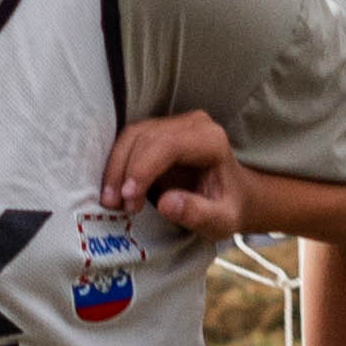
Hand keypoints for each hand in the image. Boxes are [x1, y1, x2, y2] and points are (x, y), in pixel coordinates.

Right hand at [101, 110, 241, 236]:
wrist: (234, 195)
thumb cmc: (229, 208)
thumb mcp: (222, 221)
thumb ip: (198, 213)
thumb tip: (166, 203)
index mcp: (211, 140)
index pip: (169, 144)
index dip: (143, 168)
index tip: (129, 198)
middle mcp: (192, 125)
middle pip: (145, 137)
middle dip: (124, 171)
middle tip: (115, 206)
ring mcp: (174, 124)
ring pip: (132, 135)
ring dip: (115, 167)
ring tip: (111, 201)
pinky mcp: (158, 130)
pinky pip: (129, 140)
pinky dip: (116, 164)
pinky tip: (113, 189)